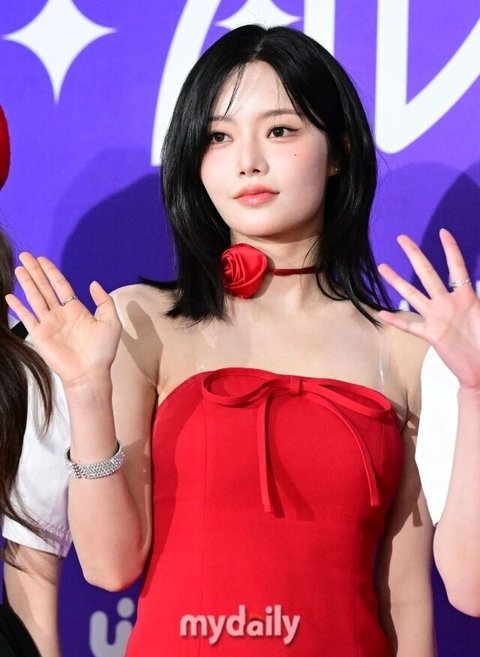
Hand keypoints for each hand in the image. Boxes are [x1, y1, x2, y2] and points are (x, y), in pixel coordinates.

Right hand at [5, 253, 121, 387]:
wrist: (90, 373)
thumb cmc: (102, 351)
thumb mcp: (111, 322)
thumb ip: (104, 301)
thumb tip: (93, 283)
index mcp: (76, 309)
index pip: (61, 285)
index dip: (51, 271)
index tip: (42, 259)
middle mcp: (60, 314)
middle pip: (44, 287)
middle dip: (35, 271)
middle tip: (26, 256)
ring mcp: (49, 324)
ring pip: (35, 298)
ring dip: (26, 283)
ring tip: (18, 268)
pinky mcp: (40, 335)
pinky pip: (26, 318)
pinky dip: (18, 307)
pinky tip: (10, 296)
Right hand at [378, 229, 479, 389]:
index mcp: (467, 297)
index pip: (457, 266)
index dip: (450, 249)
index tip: (443, 232)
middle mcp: (448, 303)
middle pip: (428, 273)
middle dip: (415, 255)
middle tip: (402, 238)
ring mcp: (437, 318)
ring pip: (413, 295)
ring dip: (397, 281)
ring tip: (383, 267)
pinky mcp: (431, 334)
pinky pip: (410, 326)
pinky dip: (396, 320)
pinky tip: (382, 313)